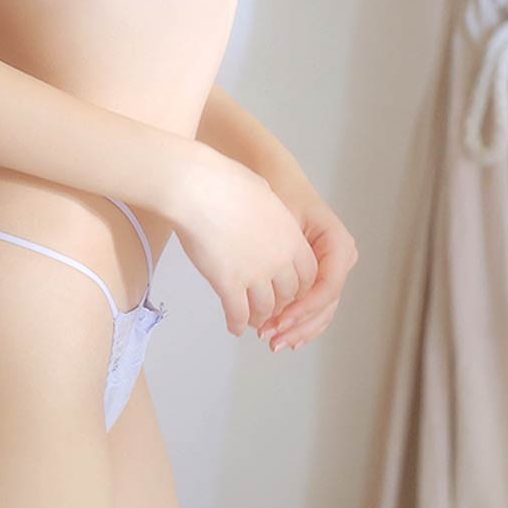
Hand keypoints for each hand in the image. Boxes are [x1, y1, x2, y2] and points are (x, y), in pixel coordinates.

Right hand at [160, 143, 319, 335]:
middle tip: (271, 309)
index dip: (300, 286)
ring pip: (265, 308)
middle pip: (289, 294)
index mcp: (291, 237)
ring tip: (253, 321)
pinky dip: (237, 323)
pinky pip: (237, 313)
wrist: (198, 189)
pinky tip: (234, 326)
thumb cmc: (225, 181)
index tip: (289, 289)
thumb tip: (263, 206)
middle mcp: (279, 260)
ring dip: (260, 317)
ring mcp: (254, 275)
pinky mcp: (228, 284)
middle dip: (281, 304)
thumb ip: (270, 208)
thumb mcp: (262, 190)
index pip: (308, 274)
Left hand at [255, 192, 358, 350]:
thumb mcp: (281, 218)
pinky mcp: (321, 276)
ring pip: (322, 310)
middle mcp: (342, 259)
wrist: (274, 177)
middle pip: (326, 304)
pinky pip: (316, 306)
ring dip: (299, 330)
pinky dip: (301, 323)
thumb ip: (282, 252)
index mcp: (338, 244)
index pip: (328, 286)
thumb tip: (272, 293)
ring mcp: (334, 269)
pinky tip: (285, 338)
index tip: (279, 321)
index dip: (305, 308)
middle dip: (299, 325)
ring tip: (273, 341)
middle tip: (270, 337)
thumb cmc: (277, 193)